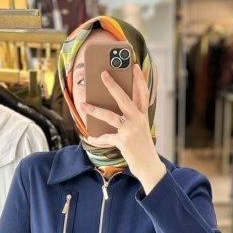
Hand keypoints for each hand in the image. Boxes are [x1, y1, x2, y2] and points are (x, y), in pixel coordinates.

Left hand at [80, 65, 166, 192]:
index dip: (139, 80)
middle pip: (124, 99)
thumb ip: (130, 118)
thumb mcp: (140, 130)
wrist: (149, 167)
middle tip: (103, 74)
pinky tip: (90, 138)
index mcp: (143, 116)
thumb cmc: (142, 147)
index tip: (133, 66)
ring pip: (110, 116)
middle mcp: (138, 121)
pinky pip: (106, 137)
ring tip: (83, 105)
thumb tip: (111, 109)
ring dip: (94, 110)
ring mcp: (130, 131)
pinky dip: (97, 138)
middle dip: (113, 85)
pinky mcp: (123, 141)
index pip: (143, 94)